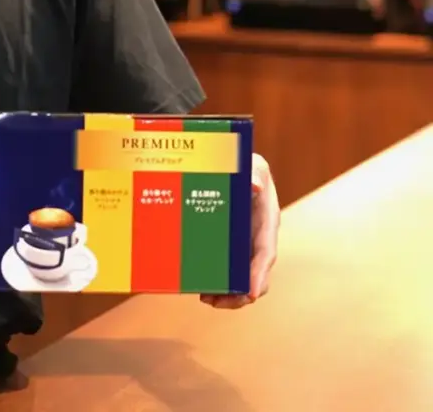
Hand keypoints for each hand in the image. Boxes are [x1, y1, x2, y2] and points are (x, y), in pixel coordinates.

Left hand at [201, 152, 278, 309]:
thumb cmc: (247, 166)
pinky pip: (226, 268)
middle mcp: (257, 239)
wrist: (237, 166)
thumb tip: (254, 187)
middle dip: (240, 294)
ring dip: (227, 293)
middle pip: (254, 274)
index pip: (266, 253)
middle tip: (217, 302)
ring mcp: (243, 245)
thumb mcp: (253, 165)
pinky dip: (216, 281)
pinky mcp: (229, 245)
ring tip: (207, 299)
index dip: (259, 275)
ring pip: (240, 277)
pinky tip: (200, 287)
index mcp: (266, 223)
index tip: (252, 293)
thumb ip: (255, 173)